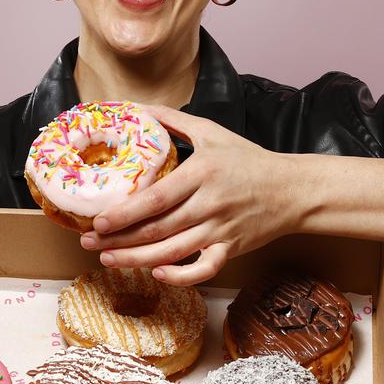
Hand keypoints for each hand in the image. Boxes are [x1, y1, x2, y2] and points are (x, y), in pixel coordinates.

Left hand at [79, 104, 300, 285]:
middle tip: (91, 242)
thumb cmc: (249, 159)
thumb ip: (173, 120)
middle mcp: (210, 204)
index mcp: (202, 174)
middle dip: (120, 240)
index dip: (126, 214)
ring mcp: (221, 230)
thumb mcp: (212, 132)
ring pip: (173, 252)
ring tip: (109, 259)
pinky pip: (204, 270)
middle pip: (158, 229)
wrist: (292, 189)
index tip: (99, 220)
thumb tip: (136, 107)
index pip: (157, 199)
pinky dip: (181, 276)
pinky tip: (157, 273)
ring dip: (137, 260)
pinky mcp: (231, 249)